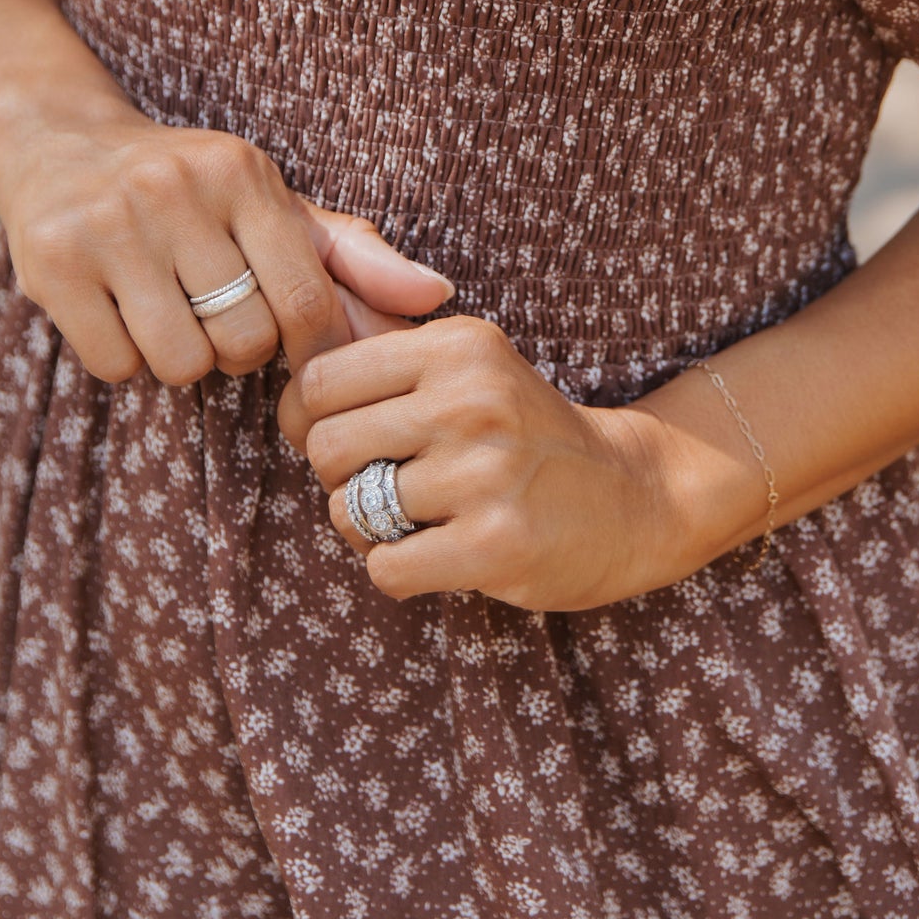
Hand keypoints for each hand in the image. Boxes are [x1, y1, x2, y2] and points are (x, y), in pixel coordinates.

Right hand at [0, 97, 453, 384]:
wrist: (60, 139)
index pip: (305, 301)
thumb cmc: (193, 190)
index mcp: (243, 175)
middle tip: (218, 319)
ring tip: (172, 317)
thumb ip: (356, 257)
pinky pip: (117, 366)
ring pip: (180, 362)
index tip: (298, 355)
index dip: (311, 350)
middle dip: (239, 352)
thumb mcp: (275, 206)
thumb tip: (439, 298)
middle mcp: (175, 192)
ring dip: (182, 361)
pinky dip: (126, 361)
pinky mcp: (51, 264)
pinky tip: (122, 316)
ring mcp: (108, 226)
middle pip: (243, 342)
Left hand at [278, 316, 699, 609]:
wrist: (633, 495)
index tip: (355, 441)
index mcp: (458, 346)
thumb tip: (285, 391)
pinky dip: (399, 573)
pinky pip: (385, 568)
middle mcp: (471, 399)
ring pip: (348, 512)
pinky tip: (442, 556)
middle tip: (388, 488)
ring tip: (422, 523)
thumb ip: (389, 366)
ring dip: (370, 533)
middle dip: (342, 480)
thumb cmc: (526, 436)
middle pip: (326, 447)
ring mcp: (485, 471)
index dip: (314, 421)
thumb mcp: (472, 371)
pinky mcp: (495, 542)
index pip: (319, 380)